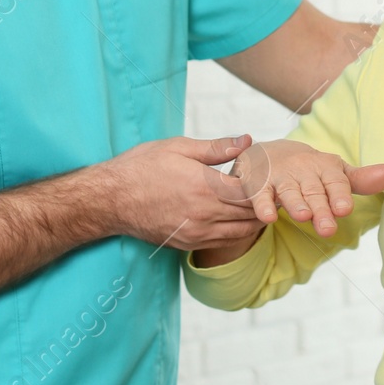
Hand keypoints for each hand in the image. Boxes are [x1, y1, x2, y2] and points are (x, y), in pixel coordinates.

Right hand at [100, 134, 263, 251]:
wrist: (109, 199)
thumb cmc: (141, 167)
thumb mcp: (178, 148)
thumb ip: (216, 148)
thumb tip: (247, 140)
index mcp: (205, 187)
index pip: (252, 191)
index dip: (266, 184)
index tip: (272, 175)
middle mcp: (205, 215)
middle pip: (251, 214)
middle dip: (265, 203)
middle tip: (274, 192)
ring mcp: (196, 233)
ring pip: (241, 232)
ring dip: (255, 220)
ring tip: (262, 205)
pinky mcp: (188, 244)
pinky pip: (223, 242)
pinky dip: (237, 232)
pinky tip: (239, 219)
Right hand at [231, 139, 383, 237]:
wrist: (269, 154)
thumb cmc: (310, 171)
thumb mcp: (335, 174)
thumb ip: (362, 180)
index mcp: (325, 167)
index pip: (335, 181)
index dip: (339, 194)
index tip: (345, 209)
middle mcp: (303, 170)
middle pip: (314, 191)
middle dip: (321, 209)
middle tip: (328, 229)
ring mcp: (280, 177)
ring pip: (289, 192)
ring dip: (295, 204)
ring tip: (302, 216)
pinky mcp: (259, 185)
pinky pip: (260, 196)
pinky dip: (263, 206)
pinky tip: (268, 217)